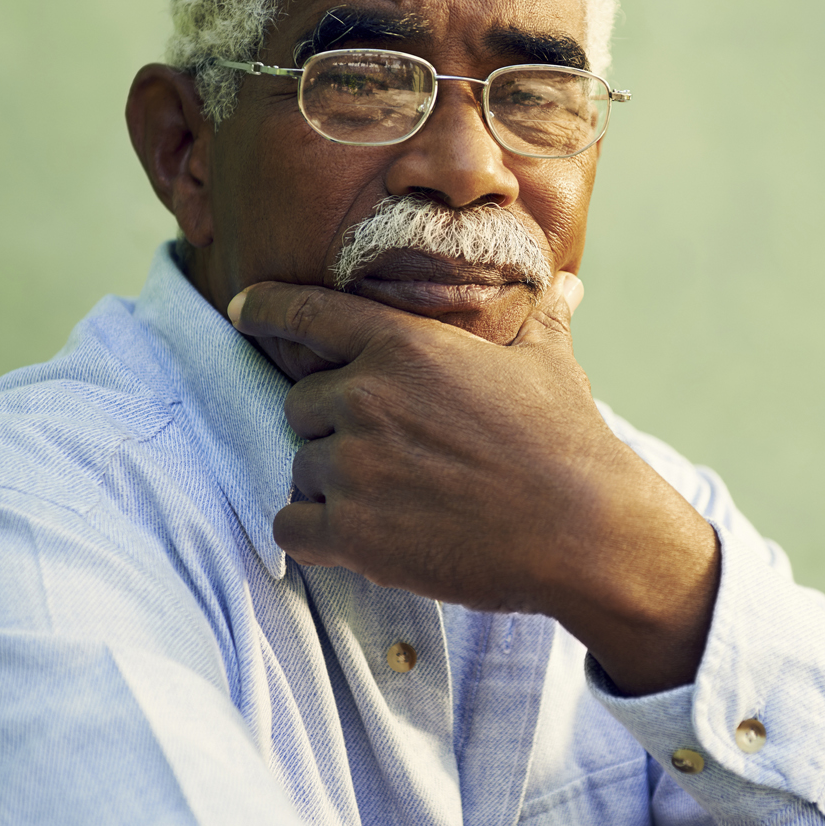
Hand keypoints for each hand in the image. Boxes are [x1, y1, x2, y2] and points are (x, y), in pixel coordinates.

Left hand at [228, 275, 718, 693]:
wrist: (584, 530)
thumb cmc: (569, 442)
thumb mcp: (551, 365)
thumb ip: (541, 320)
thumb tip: (569, 286)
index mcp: (405, 345)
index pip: (307, 312)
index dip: (266, 307)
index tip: (239, 308)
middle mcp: (367, 396)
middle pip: (301, 404)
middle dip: (333, 426)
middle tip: (391, 454)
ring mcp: (355, 465)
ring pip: (302, 468)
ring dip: (332, 484)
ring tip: (395, 501)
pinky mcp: (352, 532)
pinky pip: (291, 527)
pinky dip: (314, 534)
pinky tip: (358, 539)